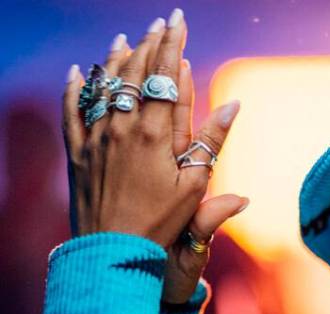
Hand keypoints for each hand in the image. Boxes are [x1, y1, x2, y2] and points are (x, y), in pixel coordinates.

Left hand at [62, 9, 248, 301]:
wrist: (111, 250)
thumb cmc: (160, 223)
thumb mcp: (194, 186)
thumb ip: (212, 142)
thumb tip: (234, 106)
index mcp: (156, 135)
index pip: (165, 77)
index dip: (173, 46)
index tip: (179, 22)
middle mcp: (124, 128)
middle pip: (135, 73)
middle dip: (150, 43)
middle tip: (161, 22)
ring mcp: (97, 138)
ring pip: (104, 84)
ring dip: (117, 57)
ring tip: (127, 37)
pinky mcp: (77, 152)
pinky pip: (72, 110)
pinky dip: (75, 87)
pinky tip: (79, 71)